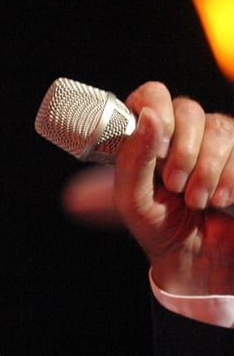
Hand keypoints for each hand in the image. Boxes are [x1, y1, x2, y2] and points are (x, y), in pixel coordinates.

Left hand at [113, 81, 233, 294]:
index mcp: (148, 135)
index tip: (157, 148)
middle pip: (188, 108)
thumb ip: (133, 158)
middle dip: (183, 151)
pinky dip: (230, 175)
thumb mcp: (132, 199)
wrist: (198, 261)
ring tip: (198, 200)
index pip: (152, 94)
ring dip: (207, 168)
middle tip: (175, 186)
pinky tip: (222, 199)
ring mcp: (217, 142)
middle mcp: (183, 132)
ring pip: (219, 126)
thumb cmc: (158, 227)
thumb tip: (148, 115)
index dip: (156, 110)